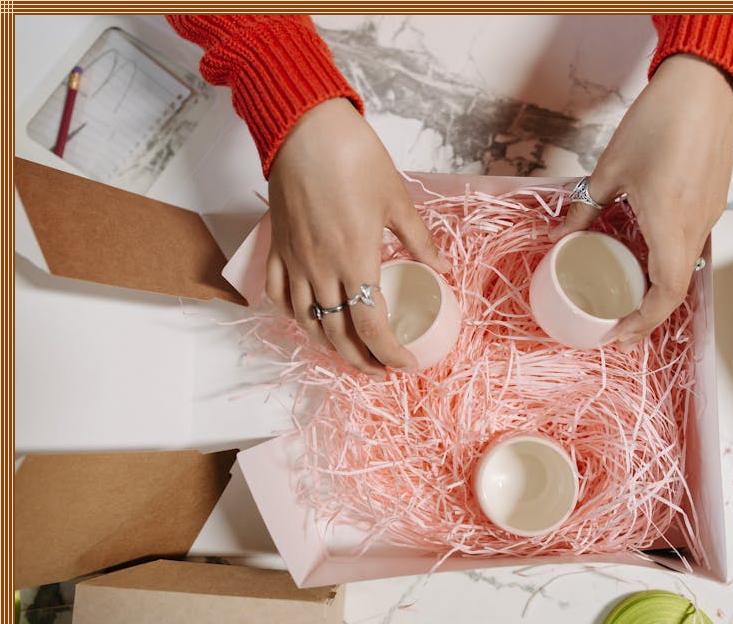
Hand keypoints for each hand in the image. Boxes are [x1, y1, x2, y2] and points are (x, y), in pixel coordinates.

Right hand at [266, 98, 448, 377]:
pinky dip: (293, 315)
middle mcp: (320, 269)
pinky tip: (307, 317)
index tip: (406, 365)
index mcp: (355, 261)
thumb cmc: (354, 158)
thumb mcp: (397, 199)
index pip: (372, 327)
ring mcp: (294, 260)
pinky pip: (278, 294)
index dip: (390, 354)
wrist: (304, 127)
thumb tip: (439, 268)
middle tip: (381, 371)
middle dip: (361, 361)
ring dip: (328, 345)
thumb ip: (418, 240)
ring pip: (306, 321)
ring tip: (349, 352)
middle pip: (337, 334)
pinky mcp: (276, 246)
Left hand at [550, 54, 732, 349]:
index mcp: (669, 225)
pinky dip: (668, 261)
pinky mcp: (713, 201)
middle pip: (676, 288)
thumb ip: (585, 207)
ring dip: (658, 288)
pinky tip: (645, 255)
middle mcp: (696, 227)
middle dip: (647, 314)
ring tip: (628, 296)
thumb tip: (559, 237)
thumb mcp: (610, 168)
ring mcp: (709, 215)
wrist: (704, 86)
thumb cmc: (657, 122)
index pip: (665, 294)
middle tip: (618, 325)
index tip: (618, 334)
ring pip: (686, 268)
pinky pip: (691, 244)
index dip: (643, 322)